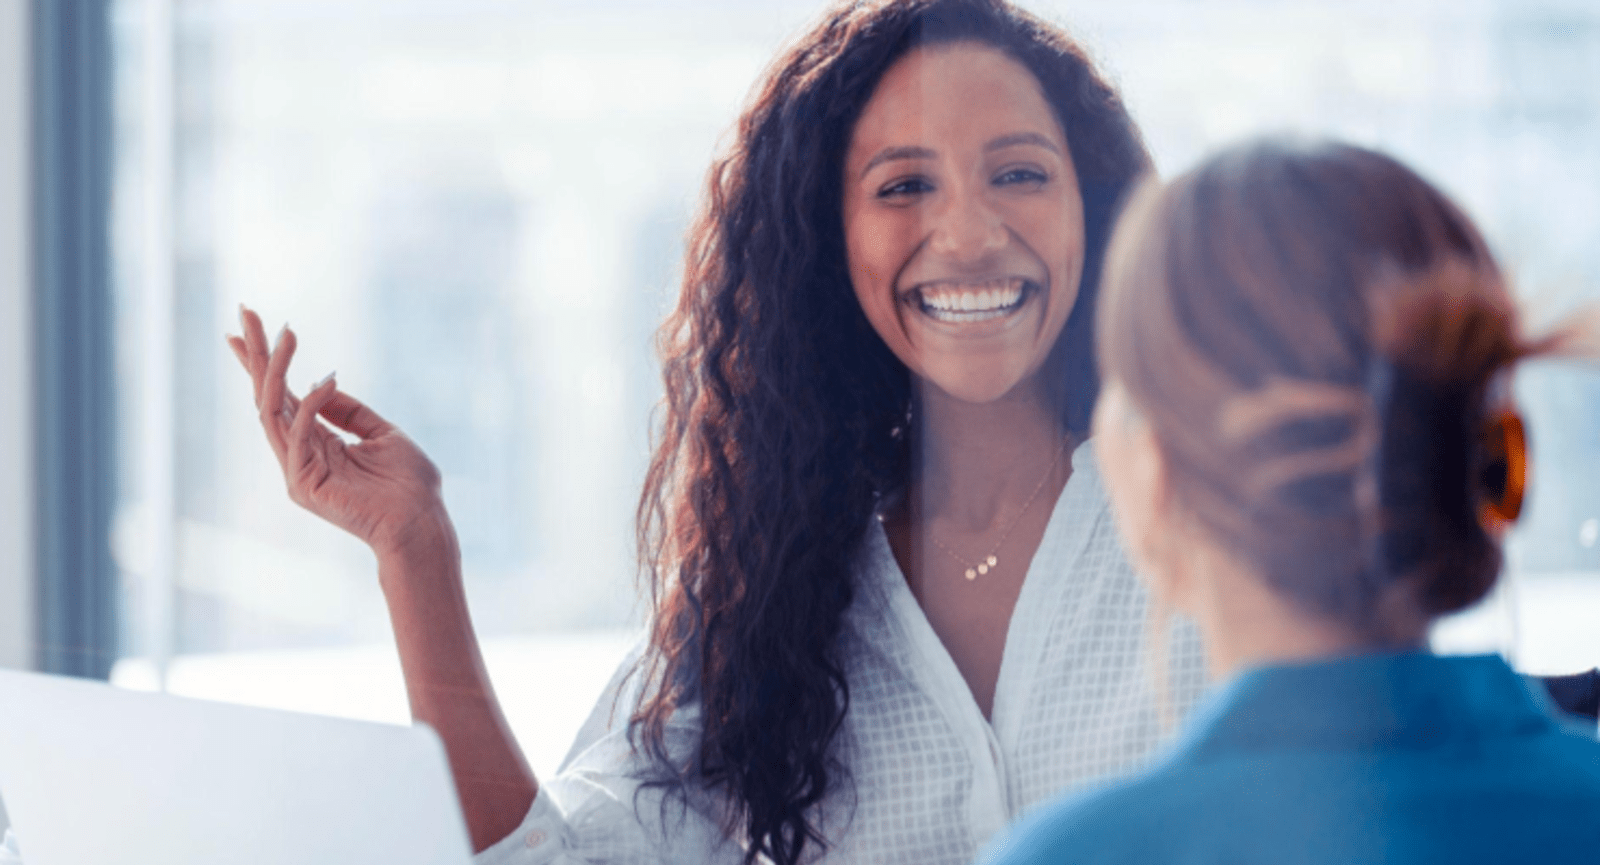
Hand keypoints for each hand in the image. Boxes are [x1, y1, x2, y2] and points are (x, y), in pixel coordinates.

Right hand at [228, 305, 447, 558]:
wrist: (422, 524)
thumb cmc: (410, 485)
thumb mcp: (383, 434)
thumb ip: (350, 412)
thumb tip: (323, 382)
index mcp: (317, 442)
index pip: (282, 396)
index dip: (264, 362)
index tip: (248, 326)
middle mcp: (300, 454)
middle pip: (267, 396)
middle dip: (255, 354)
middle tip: (245, 313)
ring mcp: (298, 470)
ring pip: (271, 411)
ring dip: (274, 369)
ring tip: (282, 334)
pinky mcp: (304, 483)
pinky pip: (299, 435)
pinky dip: (311, 405)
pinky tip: (326, 380)